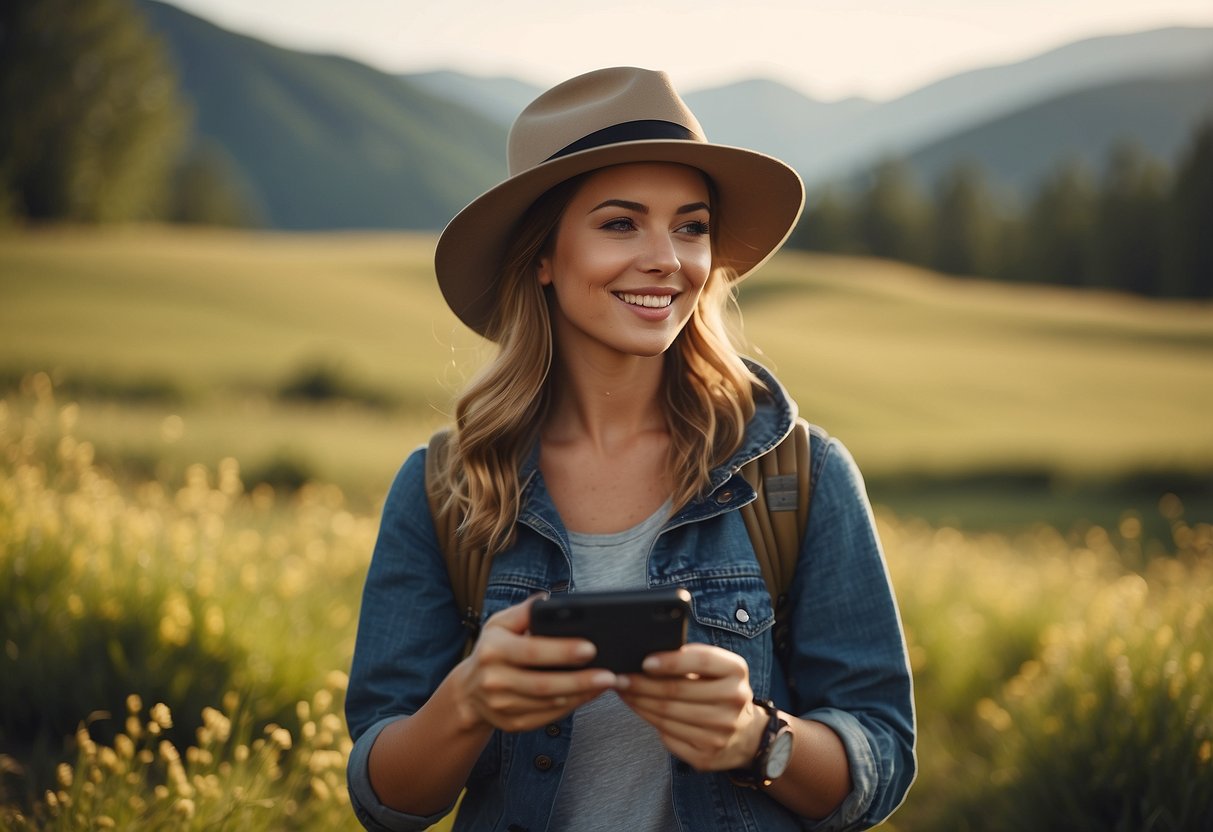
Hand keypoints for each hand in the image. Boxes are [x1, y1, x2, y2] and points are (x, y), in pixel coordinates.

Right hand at [452, 595, 617, 733]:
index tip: (591, 648)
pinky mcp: (514, 724)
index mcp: (493, 650)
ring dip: (582, 695)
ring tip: (607, 682)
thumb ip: (524, 611)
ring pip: (549, 704)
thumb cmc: (492, 650)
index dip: (562, 651)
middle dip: (580, 680)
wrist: (469, 692)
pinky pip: (549, 717)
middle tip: (610, 674)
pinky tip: (590, 694)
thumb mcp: (499, 624)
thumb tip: (548, 600)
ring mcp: (503, 706)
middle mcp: (495, 680)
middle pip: (544, 684)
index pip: (532, 651)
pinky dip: (573, 706)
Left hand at [617, 643, 766, 771]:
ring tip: (623, 692)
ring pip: (668, 715)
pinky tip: (638, 709)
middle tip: (618, 678)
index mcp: (736, 671)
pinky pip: (668, 736)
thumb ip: (690, 657)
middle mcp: (734, 701)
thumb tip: (646, 655)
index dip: (670, 661)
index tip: (644, 662)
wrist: (747, 735)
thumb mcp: (718, 668)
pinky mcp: (707, 755)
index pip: (701, 661)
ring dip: (639, 702)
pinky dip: (648, 720)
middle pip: (677, 691)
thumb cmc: (720, 690)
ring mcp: (722, 732)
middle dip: (642, 684)